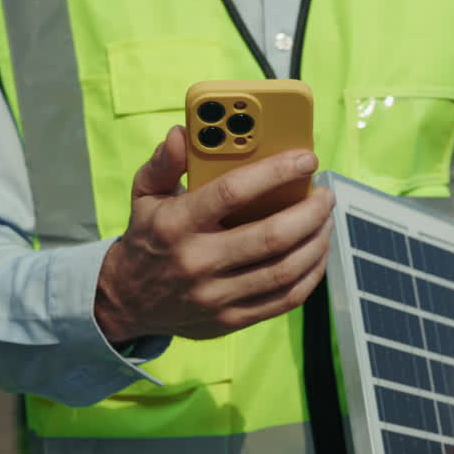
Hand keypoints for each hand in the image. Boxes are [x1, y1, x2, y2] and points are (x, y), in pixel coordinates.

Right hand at [94, 125, 333, 342]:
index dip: (276, 172)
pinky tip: (317, 252)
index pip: (233, 192)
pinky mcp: (231, 320)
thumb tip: (183, 133)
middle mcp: (196, 262)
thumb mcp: (144, 195)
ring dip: (317, 242)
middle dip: (310, 211)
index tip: (305, 158)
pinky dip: (311, 274)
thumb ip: (165, 162)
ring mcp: (215, 296)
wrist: (127, 302)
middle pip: (271, 236)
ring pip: (285, 270)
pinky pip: (285, 299)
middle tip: (325, 194)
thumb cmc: (147, 238)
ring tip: (326, 220)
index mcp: (176, 224)